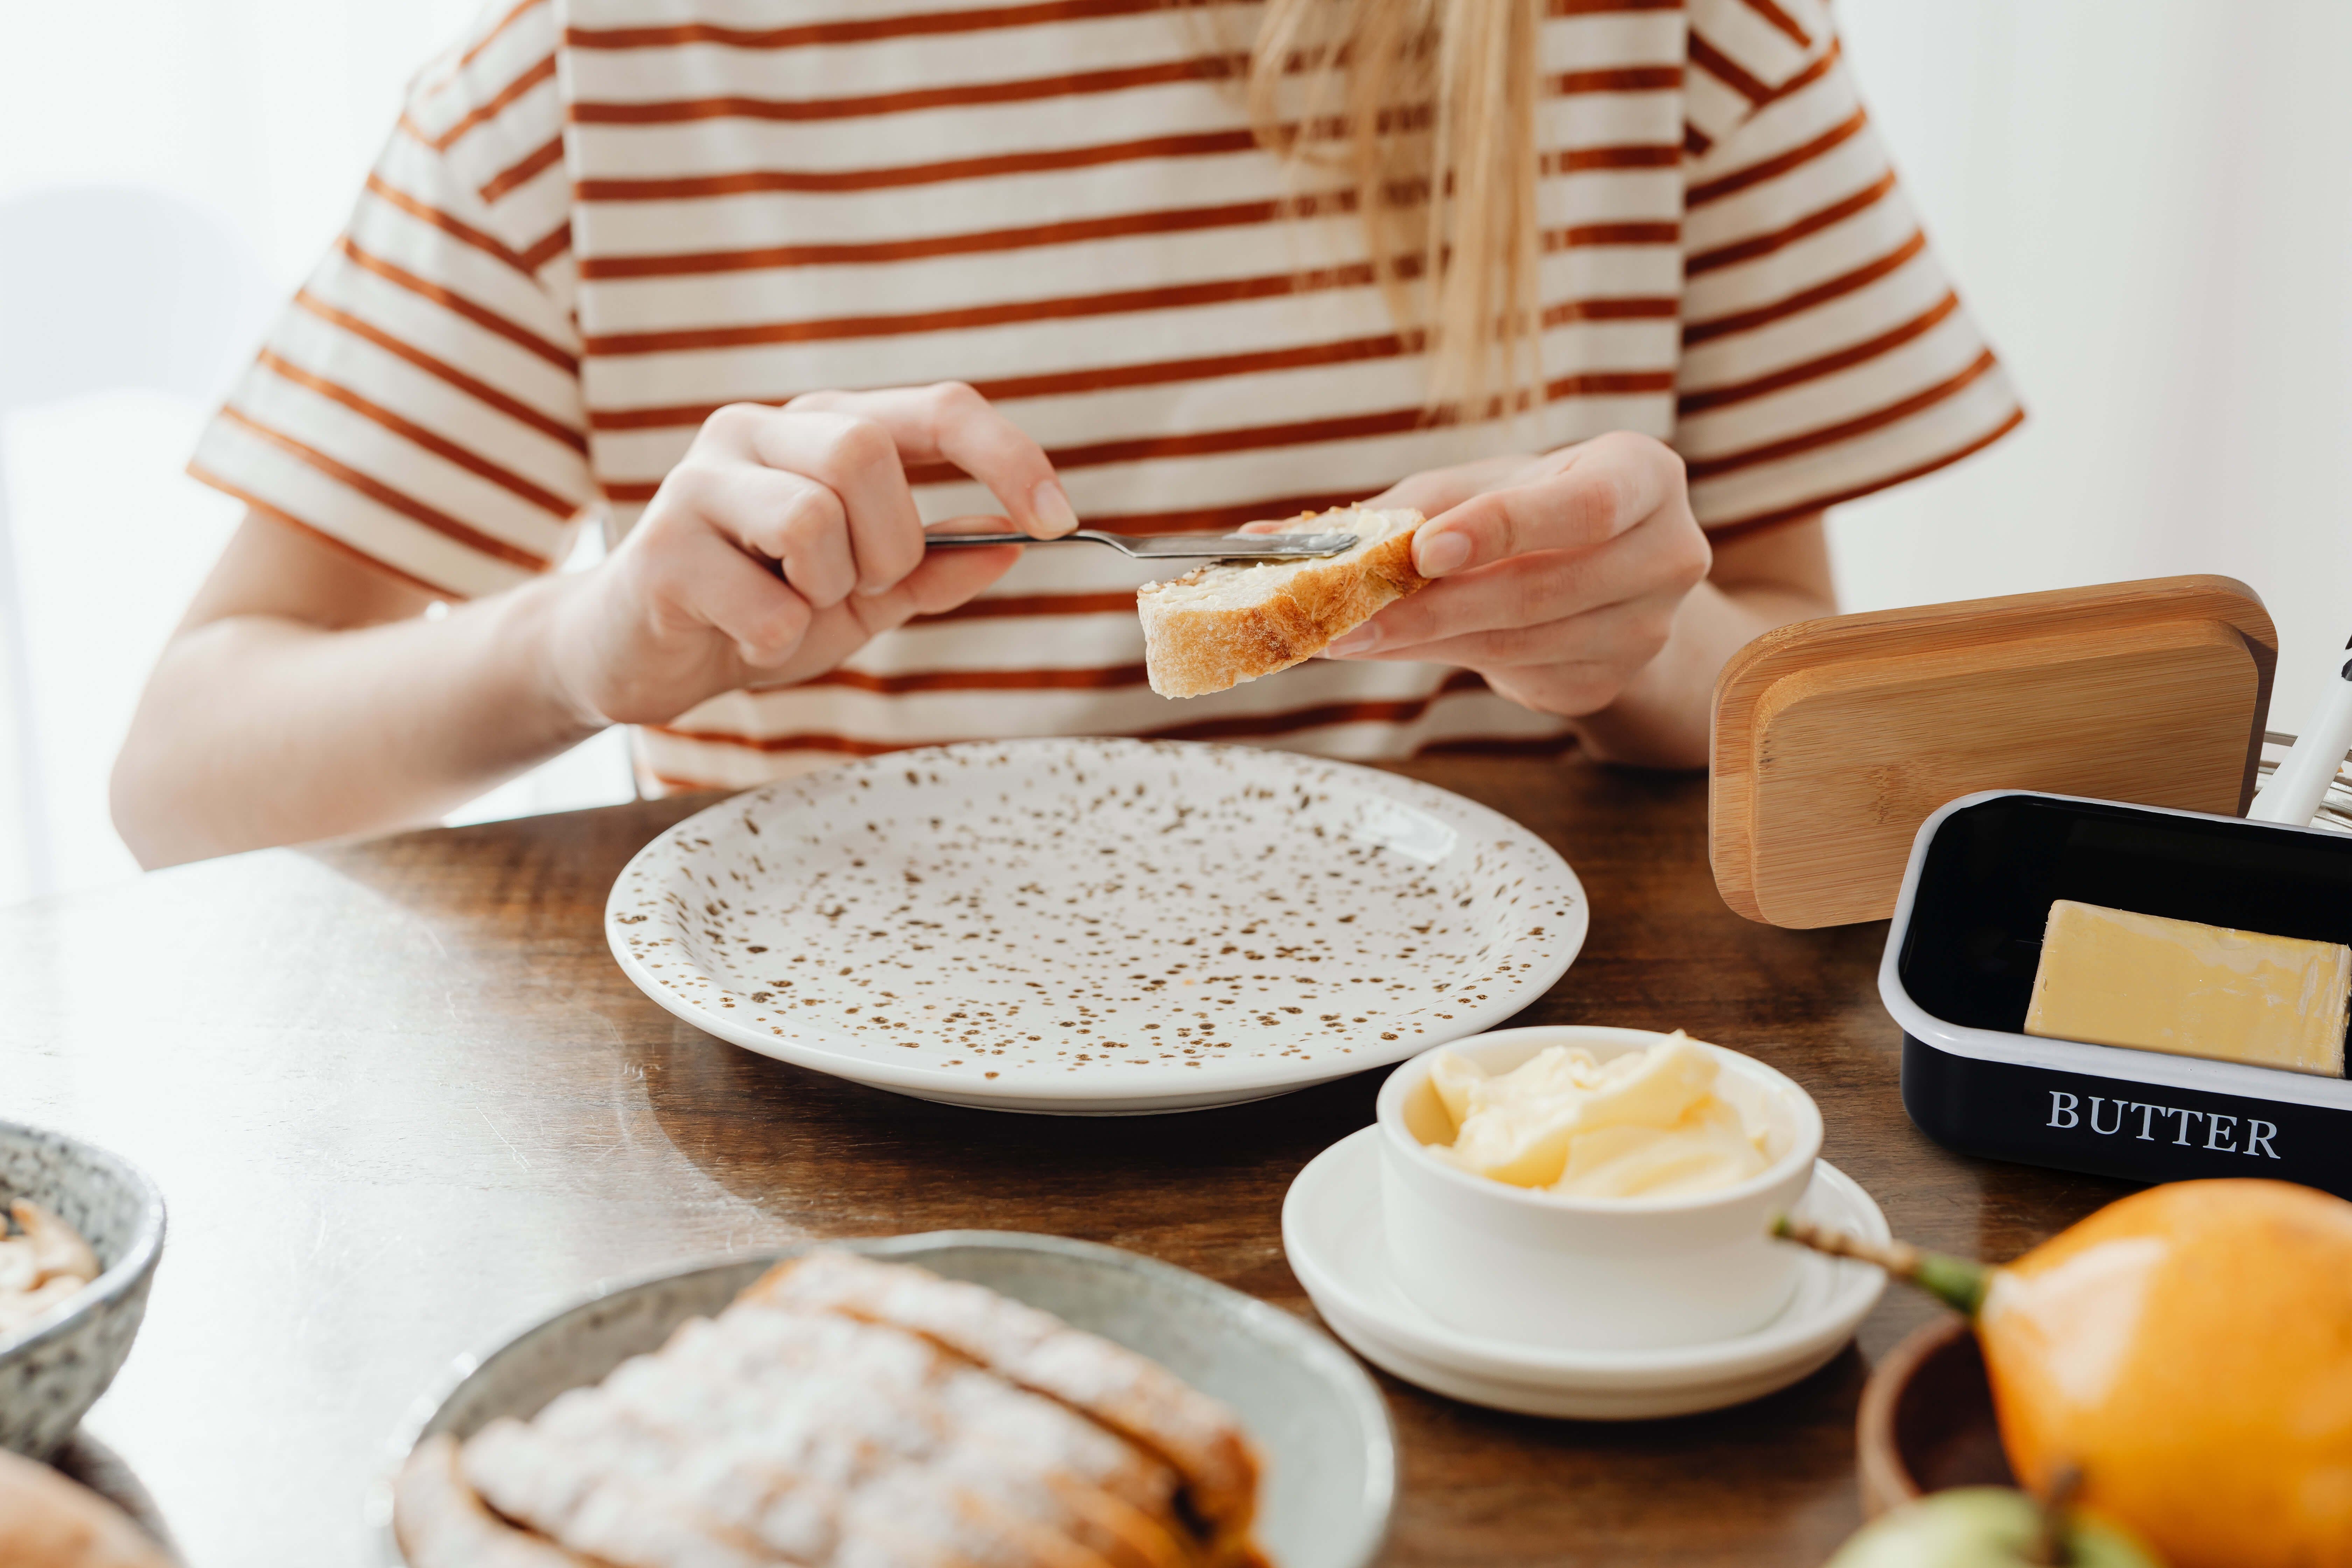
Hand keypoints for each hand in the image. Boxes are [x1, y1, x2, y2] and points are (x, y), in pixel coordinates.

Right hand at [540, 383, 1075, 725]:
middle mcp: (759, 432)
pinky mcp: (660, 549)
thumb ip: (937, 565)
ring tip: (792, 608)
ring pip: (814, 517)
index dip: (1007, 455)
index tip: (1057, 518)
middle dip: (891, 542)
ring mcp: (701, 482)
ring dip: (828, 591)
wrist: (638, 659)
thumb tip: (1016, 541)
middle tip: (856, 588)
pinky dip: (778, 639)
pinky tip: (746, 638)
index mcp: (821, 430)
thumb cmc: (757, 612)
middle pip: (867, 452)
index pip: (935, 406)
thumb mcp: (866, 595)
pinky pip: (766, 600)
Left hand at [1324, 432, 1712, 717]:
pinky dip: (1452, 662)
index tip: (1424, 550)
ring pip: (1520, 643)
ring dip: (1424, 643)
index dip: (1503, 528)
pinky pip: (1520, 677)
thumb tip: (1258, 544)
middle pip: (1541, 590)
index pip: (1584, 505)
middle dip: (1431, 610)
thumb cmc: (1526, 510)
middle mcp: (1667, 552)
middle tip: (1344, 624)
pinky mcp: (1611, 680)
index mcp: (1643, 475)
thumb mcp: (1473, 490)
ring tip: (1349, 636)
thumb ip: (1389, 513)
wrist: (1594, 568)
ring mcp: (1647, 628)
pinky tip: (1410, 646)